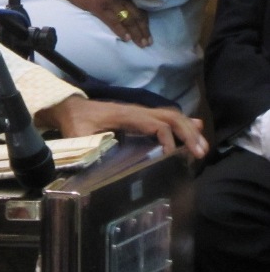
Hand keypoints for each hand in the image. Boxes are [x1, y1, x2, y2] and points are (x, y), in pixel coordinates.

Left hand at [37, 95, 206, 157]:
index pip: (155, 124)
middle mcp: (137, 111)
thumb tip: (98, 163)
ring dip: (190, 130)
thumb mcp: (78, 136)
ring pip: (172, 116)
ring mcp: (140, 112)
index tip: (171, 156)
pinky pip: (166, 118)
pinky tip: (196, 131)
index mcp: (125, 115)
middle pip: (171, 117)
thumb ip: (88, 147)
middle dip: (189, 133)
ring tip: (202, 148)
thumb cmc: (75, 123)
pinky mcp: (140, 117)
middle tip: (201, 153)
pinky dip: (183, 125)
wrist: (70, 108)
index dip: (166, 139)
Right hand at [65, 0, 151, 46]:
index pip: (137, 9)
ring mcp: (109, 2)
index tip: (147, 33)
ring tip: (141, 44)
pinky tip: (126, 38)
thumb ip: (114, 0)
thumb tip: (122, 13)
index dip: (144, 23)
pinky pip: (113, 20)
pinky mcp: (98, 7)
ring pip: (128, 19)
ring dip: (136, 32)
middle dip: (143, 30)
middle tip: (148, 43)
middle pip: (136, 15)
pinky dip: (121, 30)